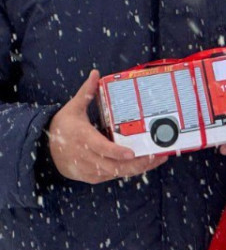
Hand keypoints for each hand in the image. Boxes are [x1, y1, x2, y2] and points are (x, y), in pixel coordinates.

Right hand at [49, 70, 167, 183]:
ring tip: (156, 160)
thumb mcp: (72, 108)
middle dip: (137, 164)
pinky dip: (127, 172)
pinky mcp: (90, 177)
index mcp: (82, 138)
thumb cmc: (62, 126)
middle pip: (113, 166)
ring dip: (137, 169)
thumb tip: (95, 73)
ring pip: (115, 173)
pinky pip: (111, 177)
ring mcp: (87, 169)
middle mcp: (85, 157)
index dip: (116, 152)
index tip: (132, 153)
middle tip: (158, 156)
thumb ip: (86, 92)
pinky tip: (143, 165)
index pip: (101, 148)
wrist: (44, 148)